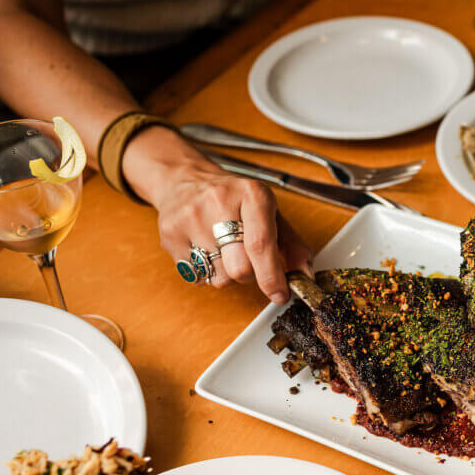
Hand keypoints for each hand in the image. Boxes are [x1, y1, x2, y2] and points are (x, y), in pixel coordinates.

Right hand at [126, 130, 311, 302]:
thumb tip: (303, 276)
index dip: (272, 276)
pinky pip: (196, 277)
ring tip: (224, 250)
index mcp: (251, 194)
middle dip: (250, 276)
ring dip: (228, 274)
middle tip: (247, 259)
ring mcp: (190, 219)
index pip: (261, 244)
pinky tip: (205, 250)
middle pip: (240, 268)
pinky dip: (206, 272)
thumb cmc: (233, 198)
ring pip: (219, 278)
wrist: (184, 179)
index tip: (280, 294)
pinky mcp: (170, 235)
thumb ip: (291, 244)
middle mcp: (219, 203)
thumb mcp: (268, 211)